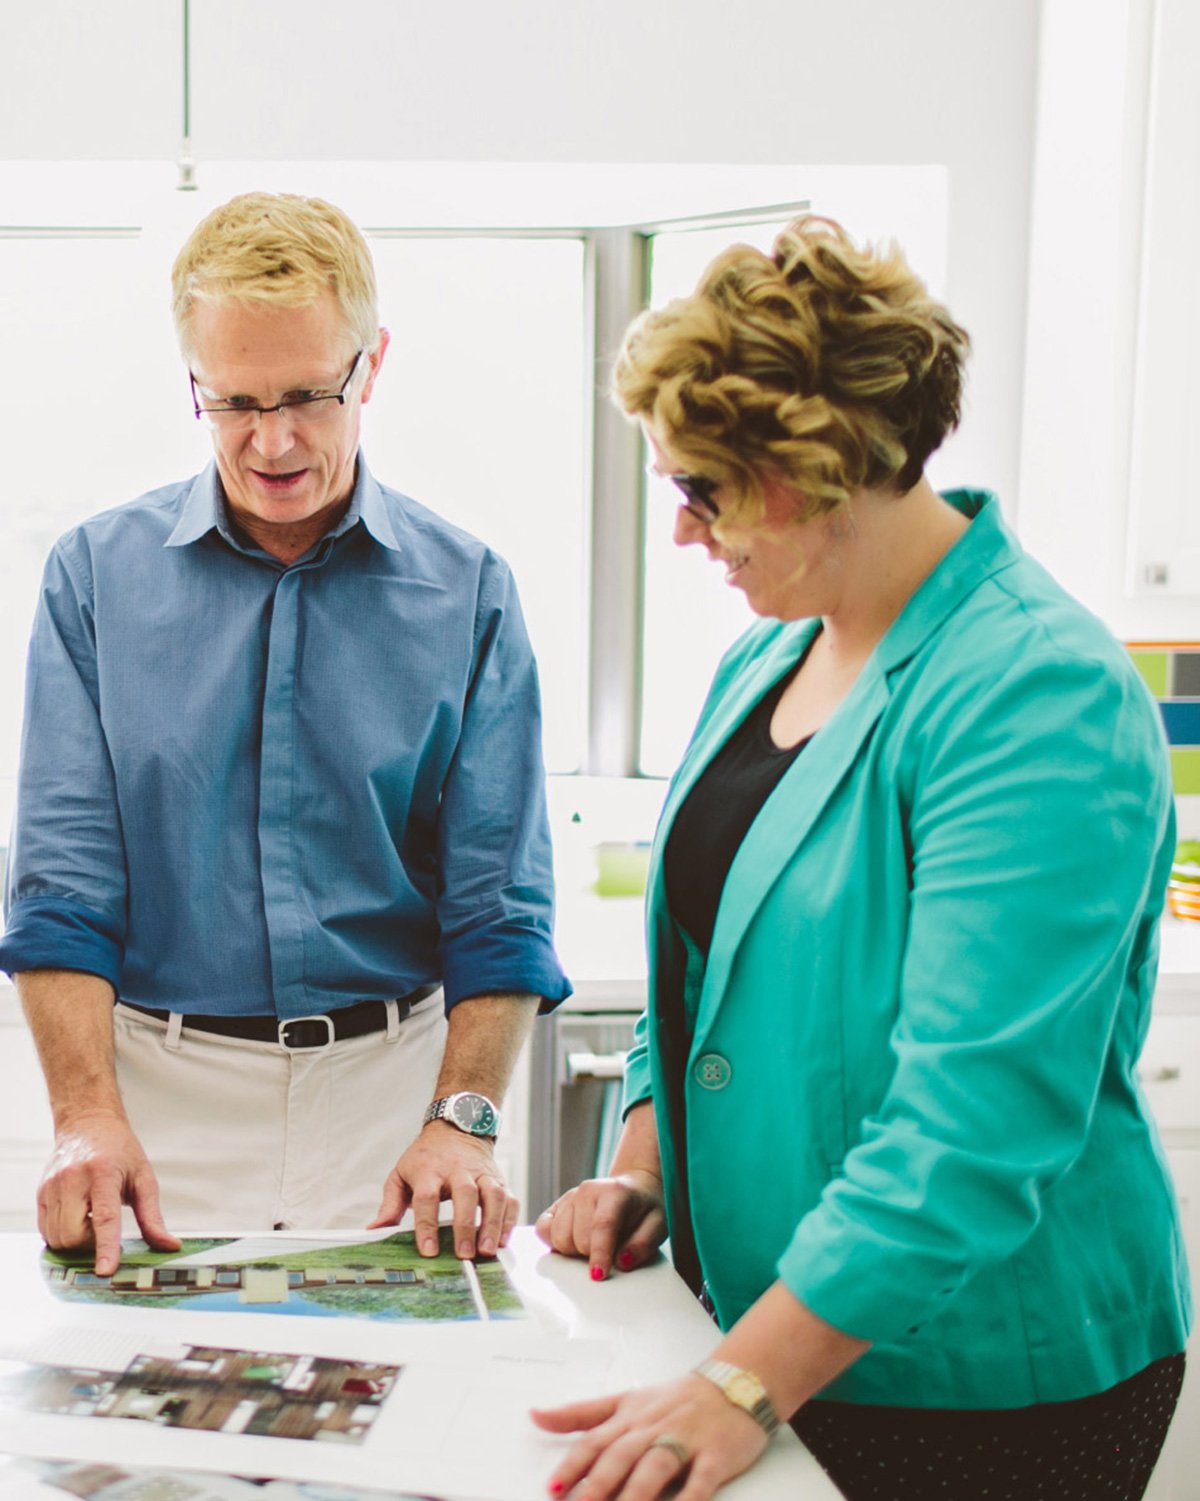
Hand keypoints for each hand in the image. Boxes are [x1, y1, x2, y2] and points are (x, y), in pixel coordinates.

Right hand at [38, 1111, 180, 1276]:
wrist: (89, 1124)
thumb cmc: (120, 1150)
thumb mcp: (144, 1177)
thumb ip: (152, 1216)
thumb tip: (169, 1245)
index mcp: (104, 1173)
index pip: (104, 1217)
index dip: (106, 1247)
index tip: (106, 1270)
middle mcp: (73, 1179)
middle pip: (73, 1234)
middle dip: (89, 1245)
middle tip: (103, 1230)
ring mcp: (53, 1186)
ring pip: (56, 1238)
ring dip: (75, 1242)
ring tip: (90, 1220)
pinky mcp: (41, 1192)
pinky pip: (45, 1231)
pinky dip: (61, 1235)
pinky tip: (77, 1218)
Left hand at [369, 1122, 517, 1258]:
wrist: (456, 1128)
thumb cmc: (426, 1158)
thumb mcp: (401, 1174)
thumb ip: (390, 1203)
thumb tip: (375, 1230)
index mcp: (429, 1169)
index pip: (428, 1196)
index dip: (427, 1224)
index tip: (428, 1250)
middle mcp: (458, 1169)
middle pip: (465, 1194)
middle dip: (465, 1225)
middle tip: (463, 1254)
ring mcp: (482, 1172)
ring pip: (493, 1195)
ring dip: (492, 1223)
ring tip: (487, 1251)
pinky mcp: (499, 1178)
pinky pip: (510, 1197)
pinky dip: (509, 1219)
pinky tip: (503, 1240)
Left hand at [532, 1373, 768, 1500]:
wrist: (734, 1382)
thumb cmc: (674, 1399)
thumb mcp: (625, 1400)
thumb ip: (580, 1413)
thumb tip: (534, 1415)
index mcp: (629, 1416)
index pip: (595, 1440)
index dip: (572, 1465)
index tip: (551, 1488)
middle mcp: (653, 1427)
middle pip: (621, 1455)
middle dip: (598, 1485)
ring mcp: (685, 1439)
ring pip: (656, 1467)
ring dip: (636, 1494)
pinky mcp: (716, 1455)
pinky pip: (701, 1481)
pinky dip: (689, 1500)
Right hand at [534, 1171, 666, 1279]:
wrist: (634, 1186)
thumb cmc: (645, 1209)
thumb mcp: (658, 1225)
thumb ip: (643, 1244)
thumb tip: (622, 1262)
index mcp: (614, 1193)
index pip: (602, 1225)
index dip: (599, 1253)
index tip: (598, 1275)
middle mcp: (587, 1191)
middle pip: (578, 1238)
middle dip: (591, 1255)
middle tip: (606, 1253)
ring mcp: (570, 1196)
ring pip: (559, 1237)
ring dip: (574, 1251)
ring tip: (592, 1246)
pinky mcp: (557, 1204)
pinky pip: (543, 1230)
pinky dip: (554, 1242)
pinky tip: (572, 1243)